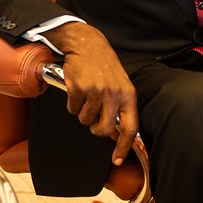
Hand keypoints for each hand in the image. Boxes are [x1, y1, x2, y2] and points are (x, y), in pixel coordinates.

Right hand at [45, 21, 137, 165]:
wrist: (87, 43)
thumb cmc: (104, 65)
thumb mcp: (120, 83)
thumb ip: (120, 106)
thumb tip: (116, 133)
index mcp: (128, 94)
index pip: (130, 127)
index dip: (123, 146)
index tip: (117, 159)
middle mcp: (114, 94)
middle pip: (104, 130)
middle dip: (96, 129)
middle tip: (93, 119)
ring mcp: (97, 91)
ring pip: (85, 120)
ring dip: (83, 112)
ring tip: (86, 95)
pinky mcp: (79, 88)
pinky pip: (72, 108)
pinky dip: (72, 103)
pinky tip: (77, 89)